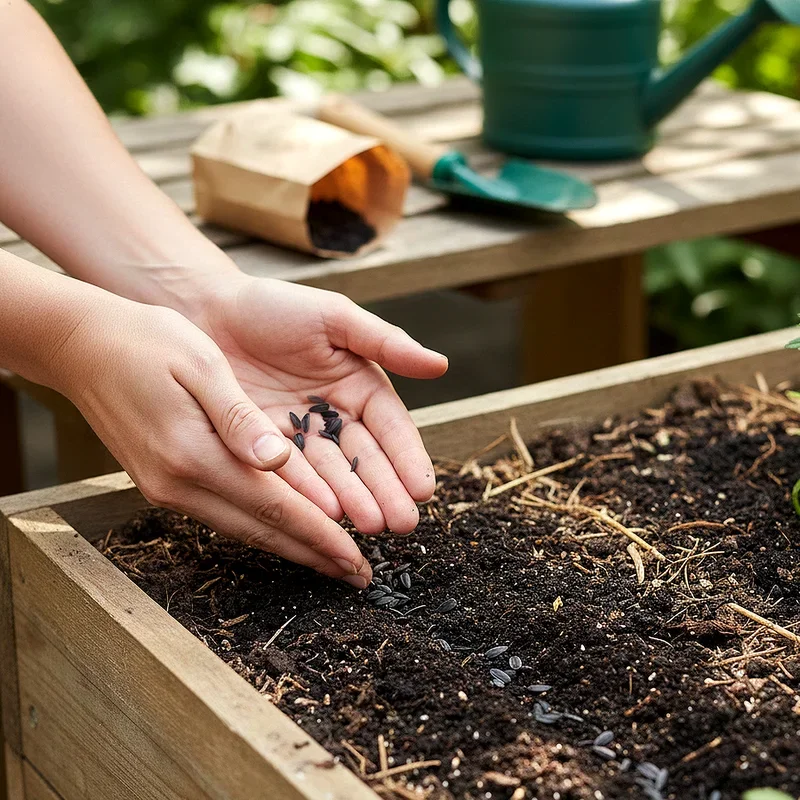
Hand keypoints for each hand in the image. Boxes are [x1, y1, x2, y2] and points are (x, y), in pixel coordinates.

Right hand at [55, 293, 372, 586]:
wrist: (80, 346)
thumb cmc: (147, 342)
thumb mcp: (201, 364)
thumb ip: (240, 417)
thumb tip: (279, 459)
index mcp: (195, 454)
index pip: (274, 507)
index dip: (320, 536)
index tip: (356, 559)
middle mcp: (179, 483)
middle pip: (261, 531)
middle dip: (313, 556)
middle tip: (358, 577)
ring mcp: (167, 488)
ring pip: (242, 529)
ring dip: (290, 548)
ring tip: (331, 561)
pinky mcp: (163, 482)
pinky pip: (223, 515)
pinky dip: (262, 527)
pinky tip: (285, 530)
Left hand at [183, 274, 448, 535]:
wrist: (206, 310)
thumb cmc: (275, 306)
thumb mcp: (335, 317)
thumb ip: (385, 342)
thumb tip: (441, 365)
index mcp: (359, 388)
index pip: (391, 428)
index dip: (407, 458)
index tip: (423, 488)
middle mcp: (334, 418)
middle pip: (365, 459)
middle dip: (385, 491)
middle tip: (402, 523)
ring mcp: (299, 437)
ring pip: (330, 474)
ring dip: (352, 501)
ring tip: (370, 525)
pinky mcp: (261, 449)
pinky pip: (287, 473)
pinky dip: (307, 494)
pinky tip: (324, 516)